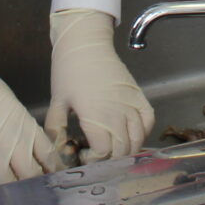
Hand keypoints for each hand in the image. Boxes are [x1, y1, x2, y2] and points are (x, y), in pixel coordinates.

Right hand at [0, 34, 61, 187]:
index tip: (52, 179)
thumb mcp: (13, 105)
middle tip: (34, 194)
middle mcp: (13, 144)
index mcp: (27, 128)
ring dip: (12, 194)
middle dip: (35, 187)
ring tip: (13, 200)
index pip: (48, 158)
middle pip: (31, 177)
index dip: (51, 172)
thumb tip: (29, 148)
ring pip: (8, 186)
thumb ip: (23, 129)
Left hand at [45, 9, 153, 161]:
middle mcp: (118, 113)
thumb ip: (56, 130)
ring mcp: (131, 104)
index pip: (103, 153)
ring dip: (126, 150)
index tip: (83, 155)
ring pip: (138, 139)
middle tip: (97, 155)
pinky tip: (131, 134)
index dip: (93, 161)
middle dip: (109, 160)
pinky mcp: (138, 95)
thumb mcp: (56, 102)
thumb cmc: (69, 70)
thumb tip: (57, 150)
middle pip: (122, 151)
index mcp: (96, 116)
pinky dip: (143, 132)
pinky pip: (149, 120)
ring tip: (113, 149)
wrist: (85, 43)